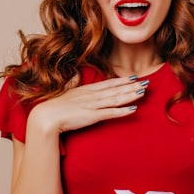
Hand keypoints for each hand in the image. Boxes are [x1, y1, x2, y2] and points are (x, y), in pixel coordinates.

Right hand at [29, 75, 147, 134]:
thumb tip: (75, 76)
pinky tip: (134, 109)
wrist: (46, 116)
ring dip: (131, 95)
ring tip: (143, 91)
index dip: (122, 80)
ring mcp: (93, 105)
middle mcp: (92, 95)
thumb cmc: (54, 106)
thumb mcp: (65, 92)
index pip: (108, 83)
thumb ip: (72, 83)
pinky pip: (111, 113)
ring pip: (116, 99)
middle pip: (116, 89)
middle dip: (132, 86)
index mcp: (86, 89)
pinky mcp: (92, 116)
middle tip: (146, 82)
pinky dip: (123, 110)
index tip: (134, 77)